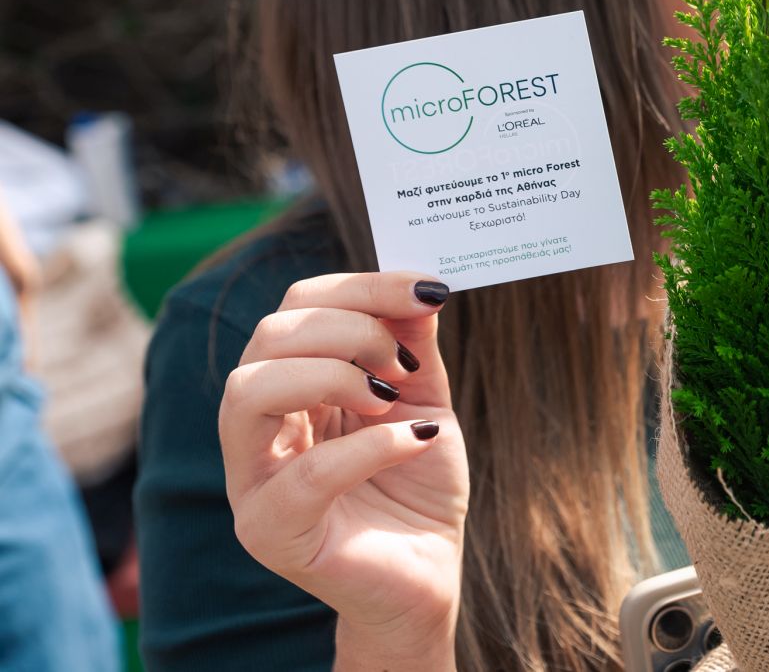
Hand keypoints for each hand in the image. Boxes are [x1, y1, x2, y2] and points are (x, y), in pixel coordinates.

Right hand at [220, 272, 468, 662]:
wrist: (429, 574)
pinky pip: (304, 474)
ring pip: (249, 392)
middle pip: (268, 337)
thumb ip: (414, 346)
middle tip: (404, 362)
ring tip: (392, 398)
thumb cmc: (418, 485)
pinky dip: (370, 445)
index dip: (362, 286)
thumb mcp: (425, 399)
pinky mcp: (271, 531)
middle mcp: (257, 427)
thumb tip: (418, 284)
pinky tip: (415, 437)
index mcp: (288, 385)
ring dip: (333, 376)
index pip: (297, 307)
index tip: (428, 290)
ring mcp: (253, 481)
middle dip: (349, 329)